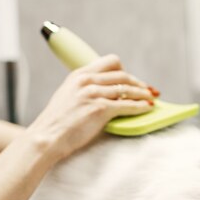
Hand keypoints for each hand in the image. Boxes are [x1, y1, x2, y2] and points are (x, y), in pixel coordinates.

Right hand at [27, 54, 155, 160]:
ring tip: (152, 98)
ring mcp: (93, 94)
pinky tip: (147, 108)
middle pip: (122, 74)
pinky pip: (127, 105)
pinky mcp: (99, 109)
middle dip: (139, 82)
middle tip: (148, 90)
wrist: (47, 137)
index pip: (110, 62)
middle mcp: (86, 80)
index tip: (133, 79)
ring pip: (128, 89)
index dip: (125, 70)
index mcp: (79, 75)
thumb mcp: (68, 96)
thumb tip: (106, 92)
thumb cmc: (57, 123)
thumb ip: (85, 90)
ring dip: (143, 94)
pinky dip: (141, 106)